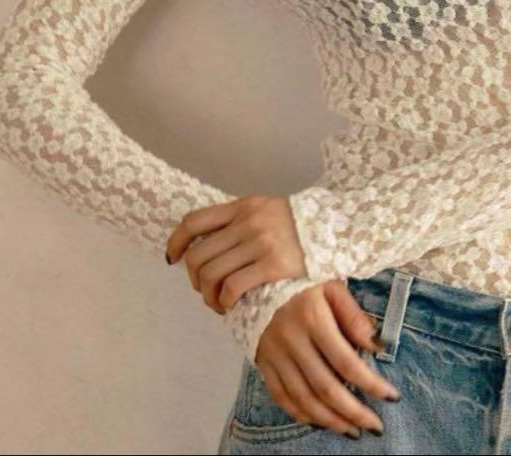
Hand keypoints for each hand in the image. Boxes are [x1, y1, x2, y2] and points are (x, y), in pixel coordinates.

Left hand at [165, 194, 306, 312]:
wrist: (338, 226)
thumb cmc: (300, 224)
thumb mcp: (267, 209)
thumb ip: (240, 220)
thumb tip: (207, 241)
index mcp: (243, 206)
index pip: (194, 221)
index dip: (176, 241)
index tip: (172, 258)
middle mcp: (247, 222)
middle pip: (198, 255)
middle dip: (193, 278)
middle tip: (204, 289)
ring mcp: (260, 243)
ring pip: (211, 274)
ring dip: (207, 295)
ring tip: (217, 302)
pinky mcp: (273, 264)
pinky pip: (233, 287)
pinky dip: (225, 300)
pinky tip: (231, 305)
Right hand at [256, 279, 399, 436]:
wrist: (253, 275)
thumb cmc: (301, 278)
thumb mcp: (331, 284)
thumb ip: (353, 315)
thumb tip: (375, 346)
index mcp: (312, 318)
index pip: (346, 361)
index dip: (370, 383)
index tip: (391, 397)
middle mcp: (292, 340)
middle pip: (325, 387)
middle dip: (353, 412)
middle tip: (375, 426)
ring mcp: (274, 354)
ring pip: (303, 398)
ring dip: (330, 420)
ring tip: (353, 430)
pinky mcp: (263, 362)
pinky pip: (281, 397)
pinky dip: (302, 414)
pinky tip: (320, 421)